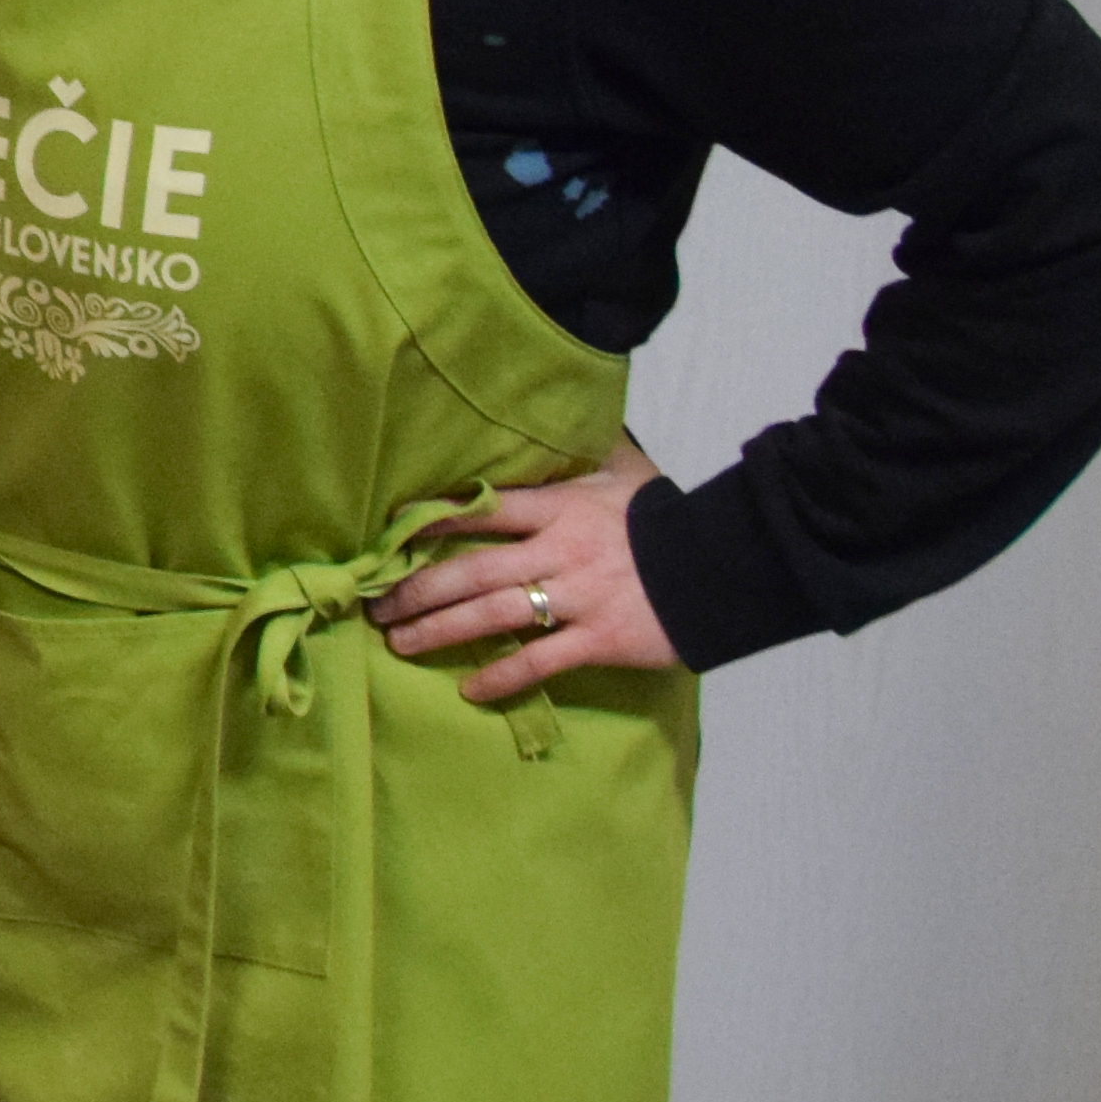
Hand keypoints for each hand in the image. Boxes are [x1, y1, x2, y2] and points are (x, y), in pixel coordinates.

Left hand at [373, 444, 684, 707]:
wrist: (723, 565)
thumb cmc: (665, 516)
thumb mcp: (623, 471)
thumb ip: (585, 450)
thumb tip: (563, 413)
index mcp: (560, 509)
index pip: (482, 509)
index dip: (433, 520)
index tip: (391, 532)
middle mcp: (559, 552)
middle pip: (471, 570)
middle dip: (417, 588)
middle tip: (378, 602)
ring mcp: (577, 598)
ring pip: (492, 615)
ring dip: (439, 630)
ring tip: (399, 641)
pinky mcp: (599, 639)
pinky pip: (539, 662)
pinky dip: (502, 677)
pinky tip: (469, 688)